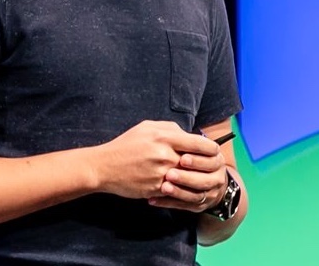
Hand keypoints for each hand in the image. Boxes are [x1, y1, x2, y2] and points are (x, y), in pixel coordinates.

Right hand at [90, 120, 213, 200]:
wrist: (105, 166)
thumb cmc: (126, 144)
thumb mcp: (146, 127)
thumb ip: (169, 128)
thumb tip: (187, 133)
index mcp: (164, 137)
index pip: (199, 143)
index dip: (211, 148)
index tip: (213, 151)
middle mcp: (165, 155)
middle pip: (198, 163)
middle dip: (206, 165)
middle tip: (212, 167)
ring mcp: (162, 174)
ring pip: (190, 179)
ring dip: (196, 179)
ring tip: (200, 179)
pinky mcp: (157, 189)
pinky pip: (177, 191)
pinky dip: (181, 189)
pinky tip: (182, 187)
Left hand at [147, 136, 227, 212]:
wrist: (206, 178)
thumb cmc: (193, 156)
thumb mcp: (193, 145)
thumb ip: (186, 141)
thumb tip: (174, 133)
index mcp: (217, 159)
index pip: (211, 160)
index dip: (197, 159)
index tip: (182, 158)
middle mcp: (217, 178)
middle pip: (204, 180)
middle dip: (186, 177)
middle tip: (170, 174)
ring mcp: (209, 194)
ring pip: (195, 196)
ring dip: (178, 192)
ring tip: (162, 187)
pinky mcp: (198, 206)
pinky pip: (184, 207)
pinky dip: (168, 203)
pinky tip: (154, 199)